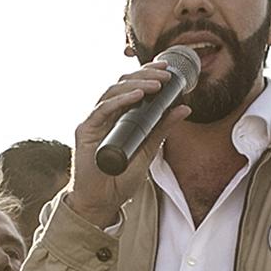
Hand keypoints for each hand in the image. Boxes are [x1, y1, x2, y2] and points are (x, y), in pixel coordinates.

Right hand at [66, 61, 191, 227]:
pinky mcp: (86, 131)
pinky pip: (102, 109)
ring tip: (156, 84)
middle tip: (165, 74)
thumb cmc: (120, 177)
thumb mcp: (149, 150)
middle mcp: (105, 114)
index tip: (167, 69)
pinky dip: (119, 100)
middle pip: (122, 84)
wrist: (102, 201)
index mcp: (119, 116)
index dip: (147, 74)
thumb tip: (184, 108)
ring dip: (136, 84)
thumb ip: (163, 128)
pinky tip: (136, 95)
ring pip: (112, 92)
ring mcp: (95, 121)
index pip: (132, 86)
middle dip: (144, 75)